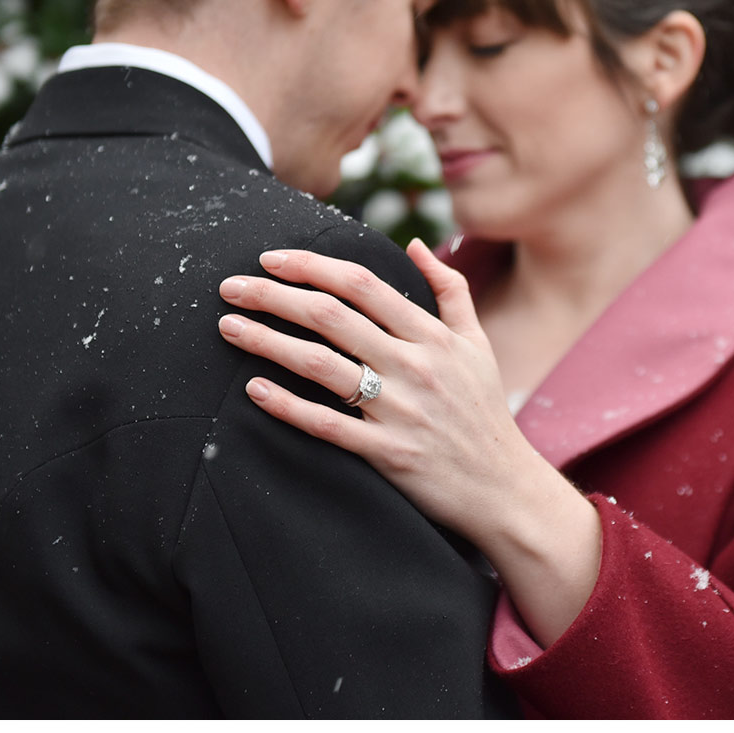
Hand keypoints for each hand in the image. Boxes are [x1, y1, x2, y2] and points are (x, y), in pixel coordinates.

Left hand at [217, 239, 600, 645]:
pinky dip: (287, 404)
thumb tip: (416, 244)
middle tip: (229, 286)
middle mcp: (415, 366)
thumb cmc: (485, 413)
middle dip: (272, 295)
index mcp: (433, 336)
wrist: (505, 488)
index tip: (270, 259)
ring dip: (266, 341)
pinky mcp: (389, 453)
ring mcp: (401, 410)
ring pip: (320, 365)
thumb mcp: (477, 344)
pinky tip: (254, 388)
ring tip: (228, 327)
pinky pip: (327, 425)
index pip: (362, 284)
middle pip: (331, 315)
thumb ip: (451, 289)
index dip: (311, 265)